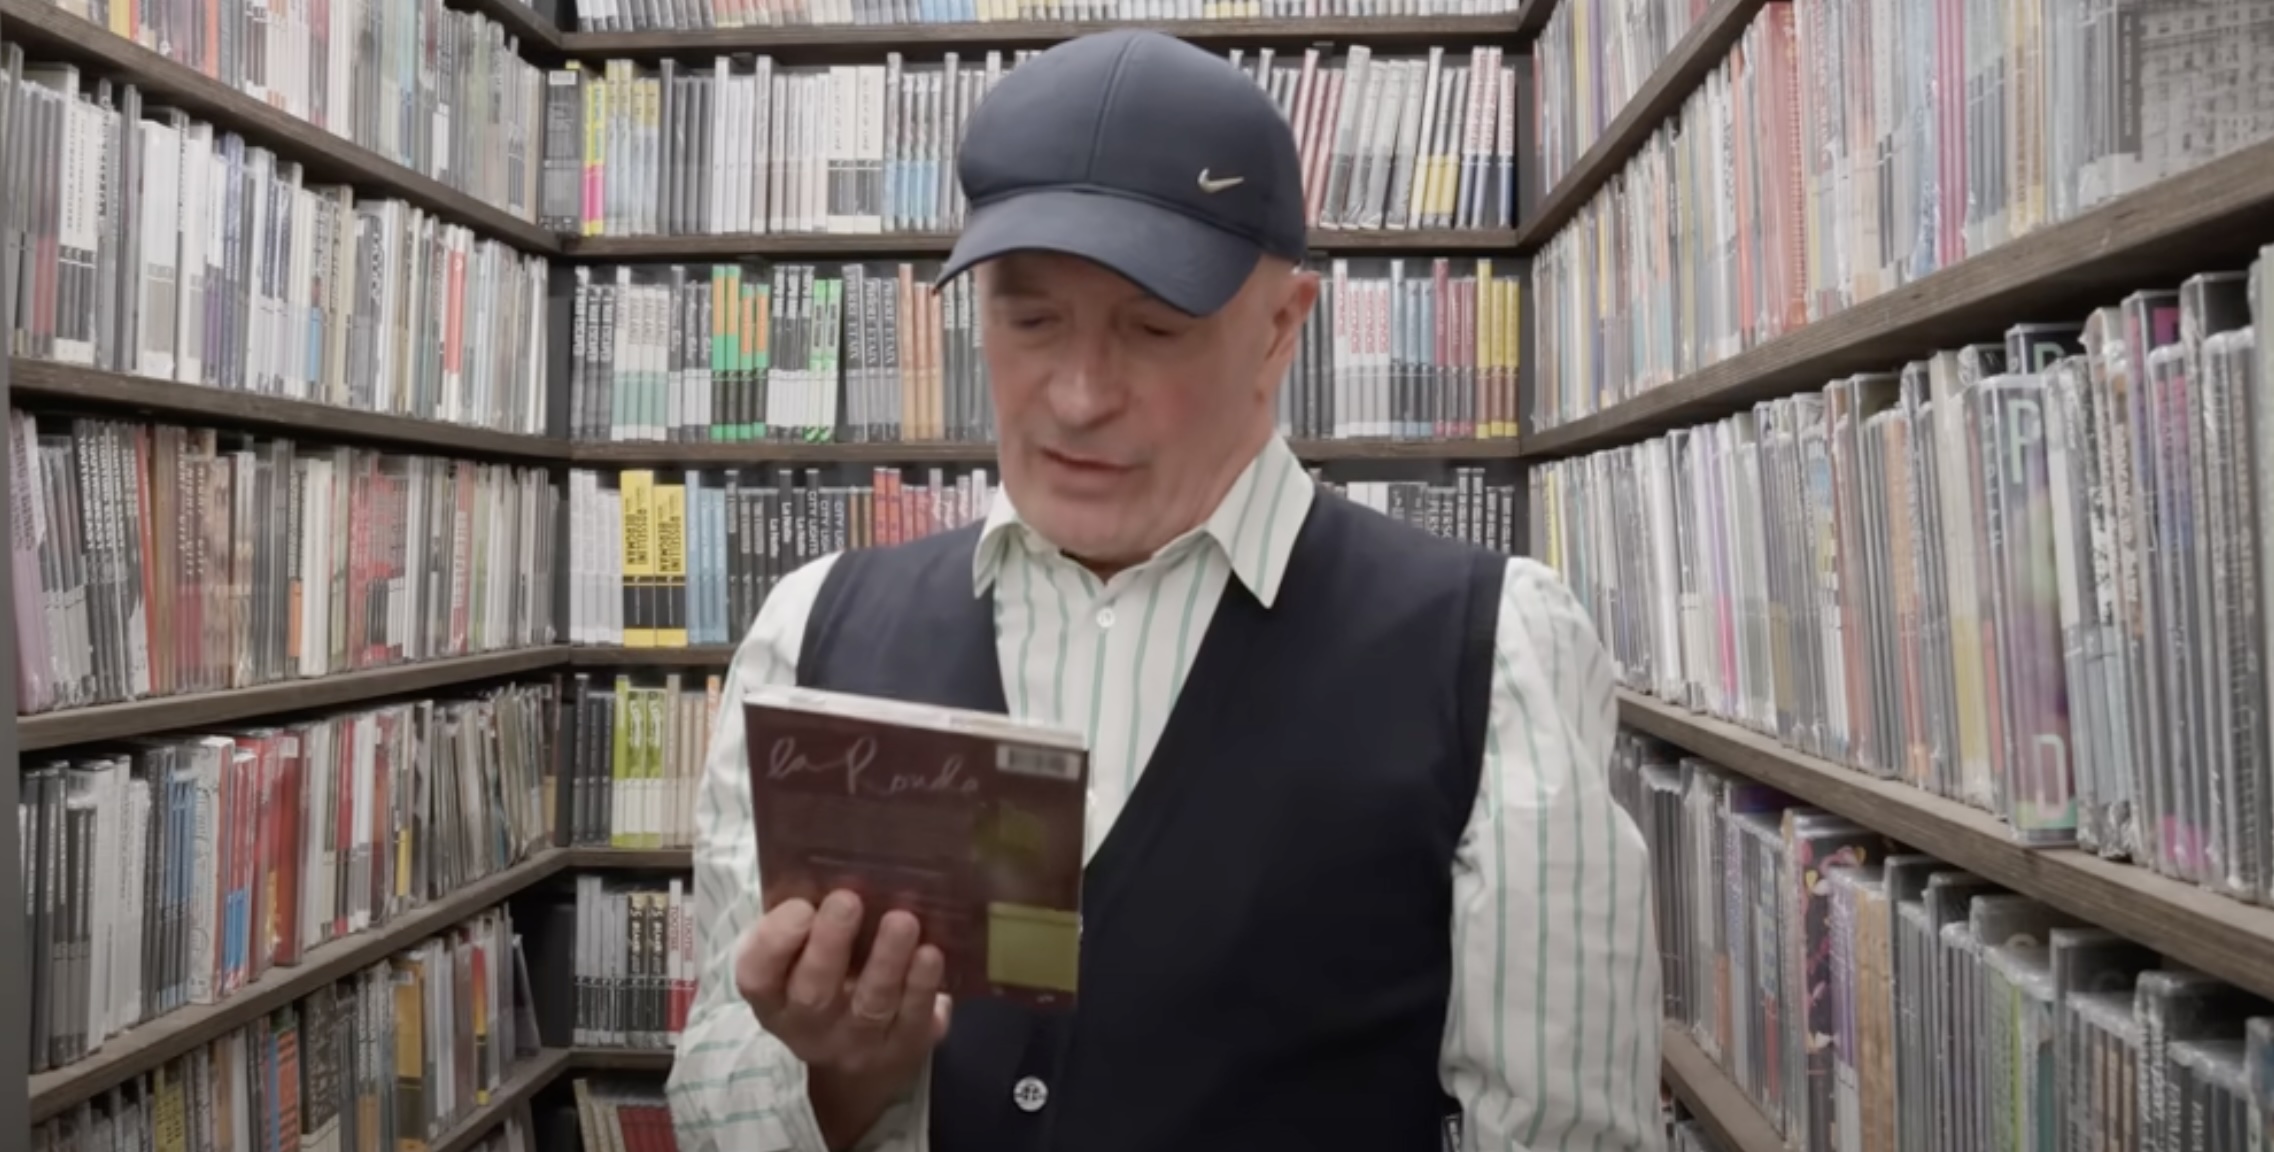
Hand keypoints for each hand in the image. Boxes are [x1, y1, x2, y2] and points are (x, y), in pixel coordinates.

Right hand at [736, 889, 950, 1141]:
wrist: (860, 1066)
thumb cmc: (827, 980)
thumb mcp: (800, 958)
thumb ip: (805, 924)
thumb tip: (835, 870)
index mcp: (773, 997)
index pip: (757, 976)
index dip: (775, 942)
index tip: (801, 907)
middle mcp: (809, 1026)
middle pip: (813, 993)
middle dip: (830, 944)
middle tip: (848, 901)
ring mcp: (857, 1043)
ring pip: (871, 1005)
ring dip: (887, 961)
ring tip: (902, 921)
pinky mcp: (903, 1048)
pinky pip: (914, 1019)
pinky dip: (922, 986)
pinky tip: (930, 954)